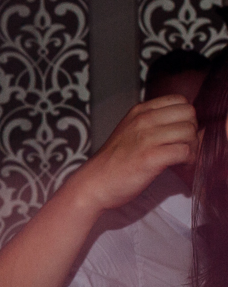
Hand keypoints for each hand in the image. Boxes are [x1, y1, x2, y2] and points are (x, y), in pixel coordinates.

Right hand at [69, 95, 197, 211]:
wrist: (92, 184)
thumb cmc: (114, 162)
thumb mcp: (131, 132)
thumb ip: (156, 125)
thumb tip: (194, 127)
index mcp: (139, 112)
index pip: (180, 101)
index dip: (186, 117)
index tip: (179, 133)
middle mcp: (143, 121)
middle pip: (189, 114)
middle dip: (192, 131)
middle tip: (184, 146)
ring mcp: (145, 139)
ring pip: (189, 132)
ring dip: (193, 147)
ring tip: (183, 158)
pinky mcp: (149, 158)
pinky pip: (185, 151)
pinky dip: (188, 160)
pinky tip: (180, 166)